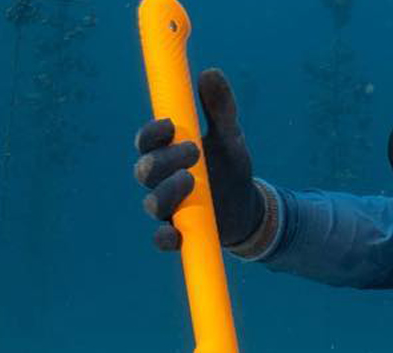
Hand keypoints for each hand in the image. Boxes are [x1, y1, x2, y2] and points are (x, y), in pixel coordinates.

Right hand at [134, 69, 261, 251]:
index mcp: (168, 152)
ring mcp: (168, 208)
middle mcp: (161, 179)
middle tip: (194, 152)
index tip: (170, 124)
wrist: (247, 208)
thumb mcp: (229, 136)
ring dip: (166, 193)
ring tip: (191, 181)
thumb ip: (220, 108)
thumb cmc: (230, 168)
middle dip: (164, 160)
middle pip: (145, 170)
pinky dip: (165, 238)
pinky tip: (174, 234)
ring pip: (152, 202)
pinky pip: (162, 239)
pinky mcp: (178, 233)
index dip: (152, 133)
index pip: (147, 141)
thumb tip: (211, 73)